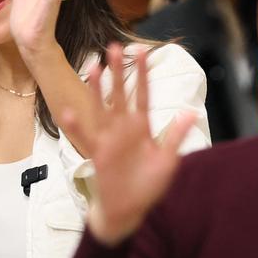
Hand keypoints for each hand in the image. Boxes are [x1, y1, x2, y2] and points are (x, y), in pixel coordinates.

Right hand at [65, 44, 198, 246]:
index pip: (143, 95)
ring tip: (92, 66)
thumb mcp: (167, 161)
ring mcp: (109, 140)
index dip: (142, 74)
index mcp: (142, 128)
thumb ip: (175, 137)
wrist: (130, 210)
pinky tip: (67, 112)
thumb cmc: (148, 186)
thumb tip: (190, 112)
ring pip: (101, 108)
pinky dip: (76, 127)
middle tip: (114, 47)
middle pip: (120, 94)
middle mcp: (124, 129)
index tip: (142, 52)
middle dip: (118, 72)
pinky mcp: (98, 155)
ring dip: (96, 89)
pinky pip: (85, 138)